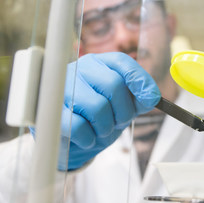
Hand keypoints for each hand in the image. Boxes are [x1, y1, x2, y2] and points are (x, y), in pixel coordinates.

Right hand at [58, 52, 160, 170]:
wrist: (70, 139)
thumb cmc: (99, 117)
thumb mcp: (123, 106)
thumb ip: (139, 99)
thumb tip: (152, 96)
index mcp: (99, 64)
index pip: (122, 62)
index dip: (140, 79)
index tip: (153, 98)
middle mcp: (79, 70)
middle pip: (113, 85)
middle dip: (123, 111)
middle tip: (119, 122)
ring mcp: (62, 88)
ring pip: (97, 107)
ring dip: (106, 127)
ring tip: (101, 130)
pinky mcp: (51, 112)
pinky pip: (79, 126)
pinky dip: (89, 138)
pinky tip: (87, 138)